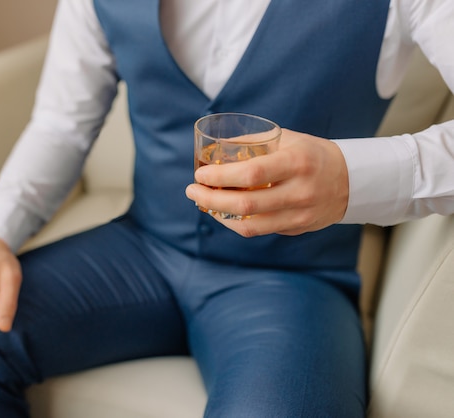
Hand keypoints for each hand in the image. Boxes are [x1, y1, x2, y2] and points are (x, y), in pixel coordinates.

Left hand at [185, 128, 348, 236]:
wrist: (353, 180)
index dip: (220, 177)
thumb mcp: (288, 139)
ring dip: (218, 214)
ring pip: (249, 225)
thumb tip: (214, 150)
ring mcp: (299, 215)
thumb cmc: (312, 154)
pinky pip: (258, 230)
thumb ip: (253, 143)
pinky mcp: (297, 229)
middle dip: (210, 198)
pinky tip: (222, 212)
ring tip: (202, 202)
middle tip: (192, 190)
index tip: (200, 174)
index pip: (251, 174)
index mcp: (297, 163)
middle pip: (245, 204)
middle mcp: (299, 192)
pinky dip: (235, 223)